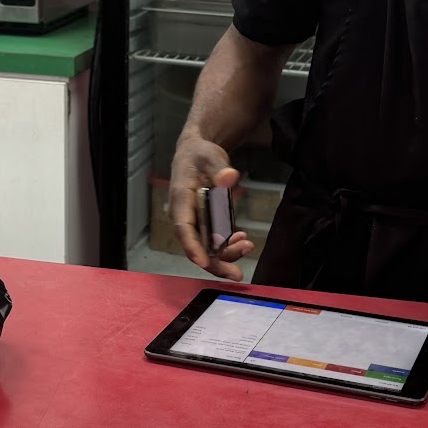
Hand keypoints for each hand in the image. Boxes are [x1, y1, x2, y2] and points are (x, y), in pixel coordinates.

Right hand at [169, 136, 254, 279]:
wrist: (197, 153)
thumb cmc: (199, 154)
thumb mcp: (210, 156)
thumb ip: (219, 167)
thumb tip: (229, 177)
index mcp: (180, 199)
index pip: (183, 227)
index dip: (192, 247)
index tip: (204, 263)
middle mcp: (184, 215)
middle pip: (196, 245)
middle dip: (215, 263)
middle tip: (236, 274)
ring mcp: (195, 221)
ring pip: (206, 246)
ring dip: (226, 253)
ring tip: (247, 246)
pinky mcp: (205, 222)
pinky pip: (214, 240)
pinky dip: (228, 244)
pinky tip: (242, 239)